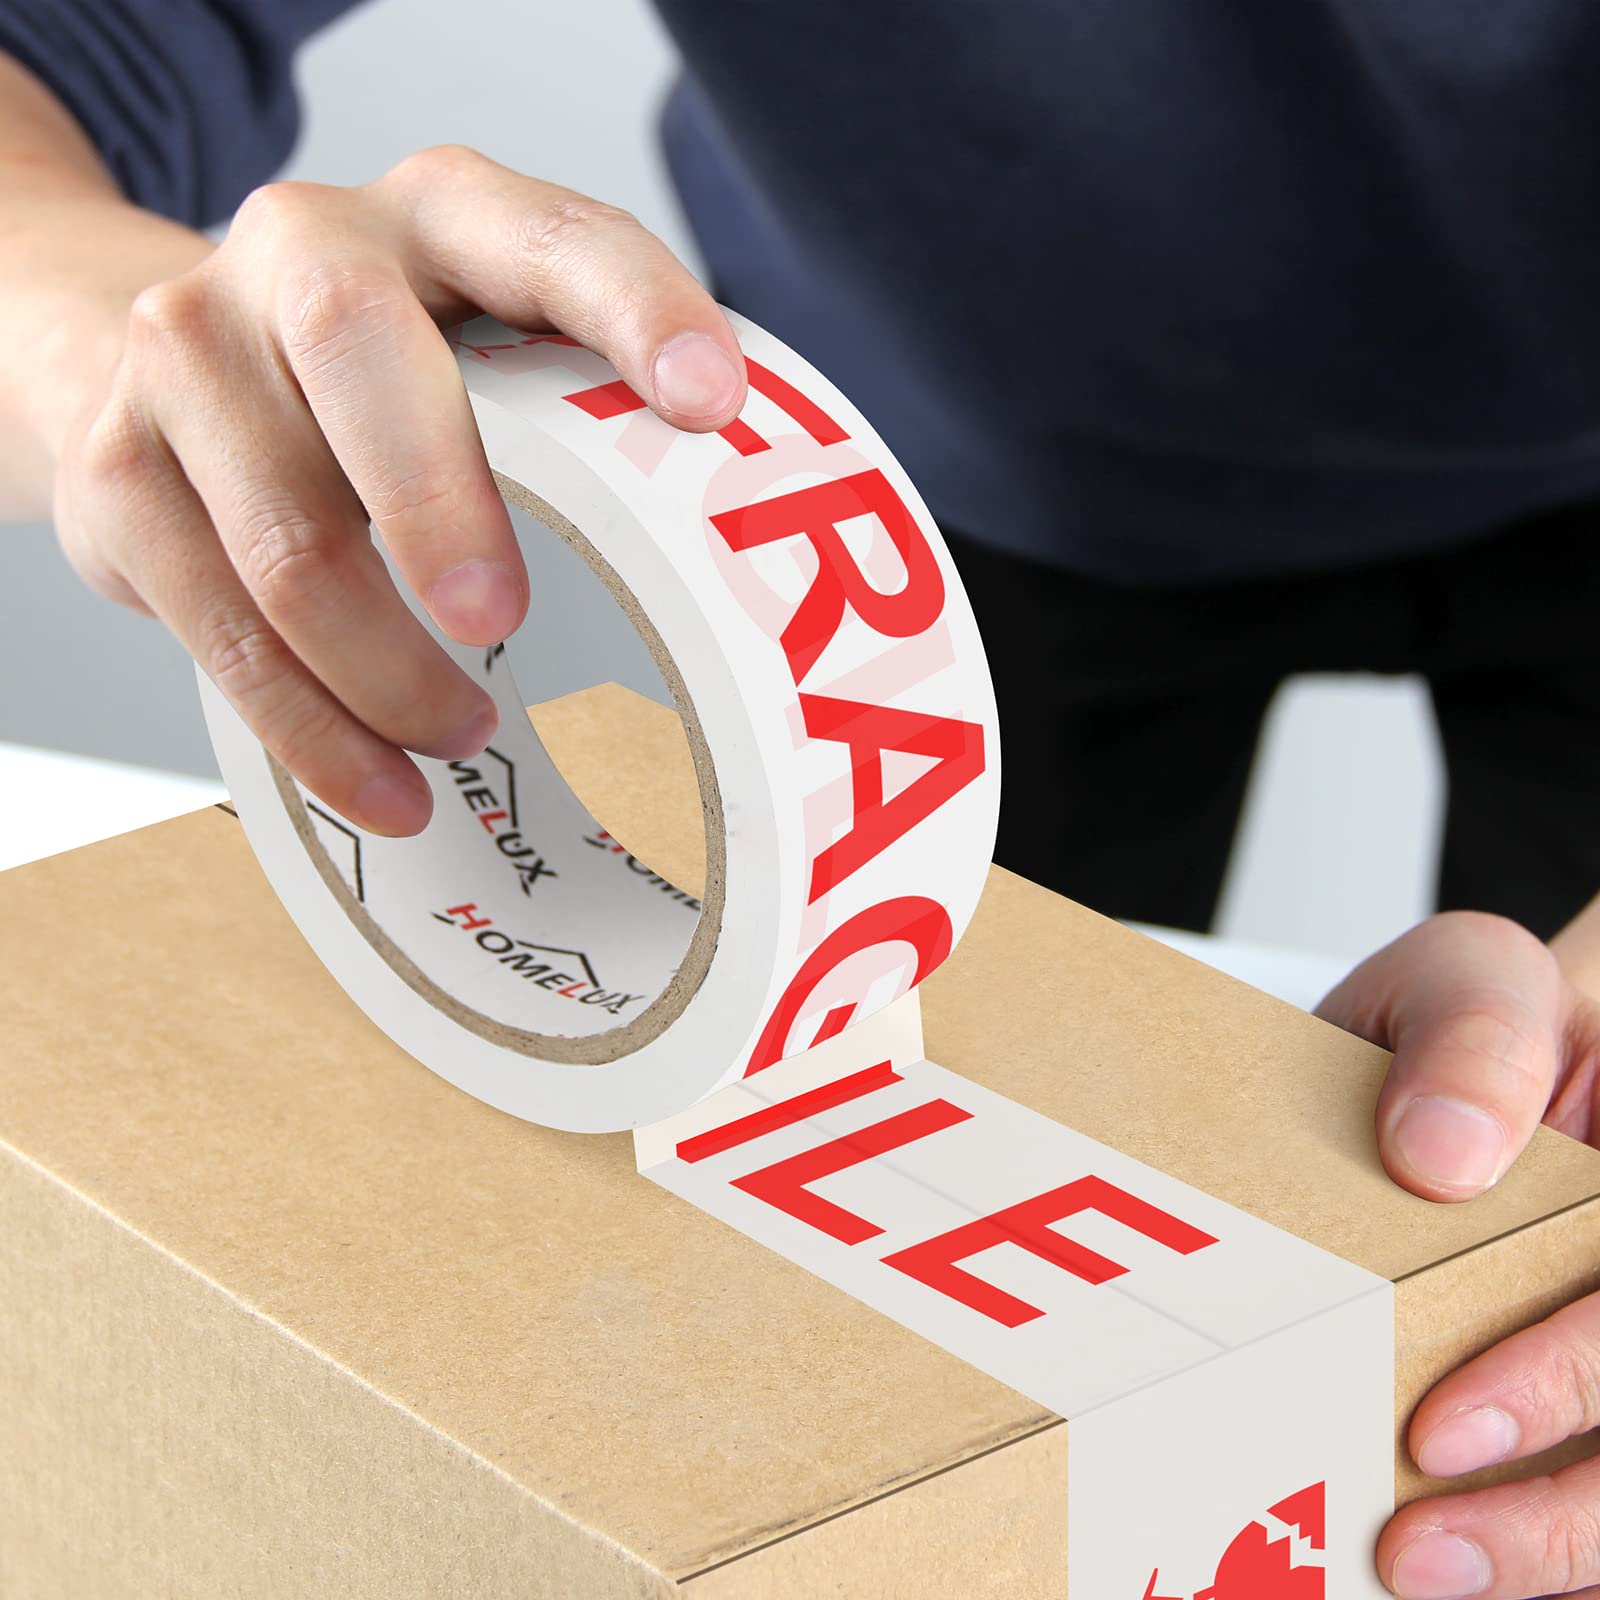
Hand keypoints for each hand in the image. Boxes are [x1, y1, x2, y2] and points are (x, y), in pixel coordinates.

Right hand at [51, 146, 745, 834]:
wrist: (158, 355)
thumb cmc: (382, 380)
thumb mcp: (486, 348)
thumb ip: (585, 405)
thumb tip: (750, 551)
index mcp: (443, 214)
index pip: (553, 236)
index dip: (635, 310)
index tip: (714, 405)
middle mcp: (303, 251)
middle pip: (353, 349)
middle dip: (437, 498)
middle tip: (500, 621)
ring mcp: (190, 351)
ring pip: (285, 535)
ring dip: (387, 671)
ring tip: (460, 734)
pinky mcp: (121, 468)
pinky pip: (215, 627)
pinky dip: (309, 728)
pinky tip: (381, 781)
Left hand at [1317, 911, 1599, 1597]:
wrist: (1447, 1066)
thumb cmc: (1468, 1033)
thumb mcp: (1465, 980)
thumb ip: (1476, 1032)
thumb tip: (1443, 1157)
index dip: (1567, 1375)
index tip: (1447, 1427)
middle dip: (1562, 1509)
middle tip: (1423, 1545)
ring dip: (1560, 1545)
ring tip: (1429, 1572)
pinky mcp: (1578, 1398)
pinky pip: (1598, 1484)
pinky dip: (1560, 1552)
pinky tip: (1491, 1574)